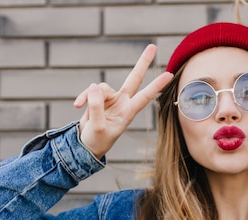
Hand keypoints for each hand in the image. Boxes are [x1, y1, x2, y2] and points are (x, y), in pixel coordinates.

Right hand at [73, 44, 172, 158]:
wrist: (87, 145)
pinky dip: (83, 97)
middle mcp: (123, 102)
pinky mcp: (98, 97)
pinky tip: (77, 106)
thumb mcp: (97, 127)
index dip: (156, 85)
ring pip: (102, 87)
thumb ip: (96, 107)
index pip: (145, 96)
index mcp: (128, 112)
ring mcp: (111, 98)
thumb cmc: (97, 140)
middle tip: (153, 46)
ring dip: (90, 97)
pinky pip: (90, 91)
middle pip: (134, 78)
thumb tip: (94, 86)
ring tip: (83, 109)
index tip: (170, 74)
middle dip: (143, 62)